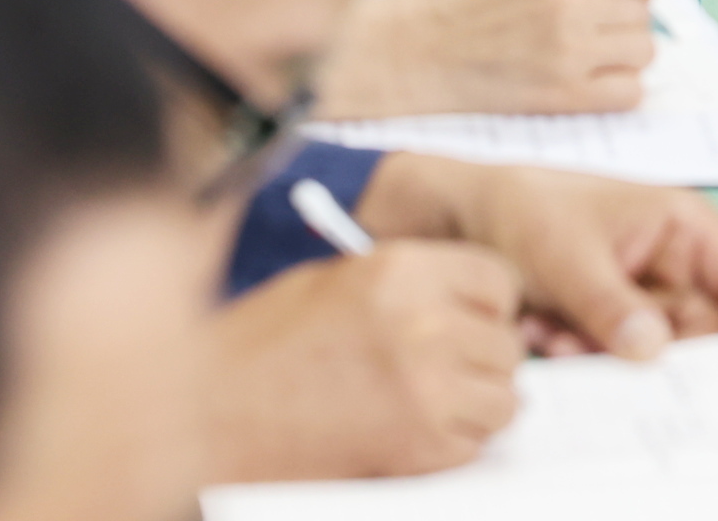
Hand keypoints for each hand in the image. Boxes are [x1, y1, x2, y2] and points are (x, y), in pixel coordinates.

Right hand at [209, 239, 522, 477]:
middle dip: (485, 358)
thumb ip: (410, 283)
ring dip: (479, 403)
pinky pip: (477, 443)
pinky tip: (414, 433)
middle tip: (450, 370)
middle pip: (506, 342)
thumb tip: (468, 300)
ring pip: (505, 396)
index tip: (476, 320)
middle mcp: (422, 323)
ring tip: (434, 404)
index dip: (490, 305)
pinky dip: (458, 444)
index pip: (498, 280)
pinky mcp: (417, 445)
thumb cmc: (262, 346)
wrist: (210, 415)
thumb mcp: (337, 282)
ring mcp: (424, 387)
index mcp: (400, 271)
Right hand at [313, 0, 661, 118]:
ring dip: (623, 53)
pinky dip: (619, 88)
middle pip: (642, 12)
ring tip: (589, 53)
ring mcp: (568, 55)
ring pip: (643, 52)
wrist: (412, 55)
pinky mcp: (562, 98)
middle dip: (623, 17)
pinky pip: (630, 94)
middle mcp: (568, 4)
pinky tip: (589, 81)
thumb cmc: (455, 1)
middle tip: (593, 25)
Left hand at [363, 156, 717, 370]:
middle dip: (663, 356)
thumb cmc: (521, 211)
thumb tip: (656, 353)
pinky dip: (583, 358)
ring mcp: (639, 300)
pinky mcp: (607, 327)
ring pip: (657, 355)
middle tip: (615, 366)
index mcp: (681, 228)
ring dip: (611, 358)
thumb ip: (611, 305)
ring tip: (556, 335)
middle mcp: (671, 267)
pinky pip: (617, 363)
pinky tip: (540, 332)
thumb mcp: (566, 256)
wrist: (459, 219)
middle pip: (706, 331)